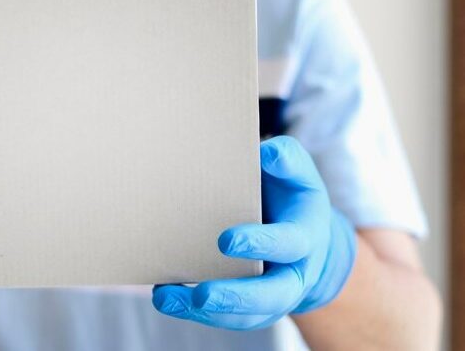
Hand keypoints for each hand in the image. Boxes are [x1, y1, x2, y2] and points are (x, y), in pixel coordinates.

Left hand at [152, 136, 356, 329]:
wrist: (303, 233)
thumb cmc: (291, 196)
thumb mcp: (298, 173)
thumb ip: (287, 159)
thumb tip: (267, 154)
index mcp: (306, 238)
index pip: (289, 245)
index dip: (261, 244)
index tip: (225, 240)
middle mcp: (293, 275)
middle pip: (271, 296)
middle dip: (236, 297)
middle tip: (202, 294)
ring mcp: (272, 298)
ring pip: (244, 316)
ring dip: (206, 312)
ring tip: (166, 298)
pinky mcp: (250, 309)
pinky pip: (225, 318)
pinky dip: (194, 311)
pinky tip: (167, 298)